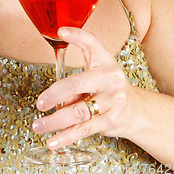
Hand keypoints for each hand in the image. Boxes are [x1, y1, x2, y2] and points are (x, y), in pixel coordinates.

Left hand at [32, 27, 140, 149]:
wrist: (135, 109)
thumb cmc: (107, 87)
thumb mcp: (95, 73)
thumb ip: (74, 82)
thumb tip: (55, 101)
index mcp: (105, 61)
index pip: (92, 43)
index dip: (77, 36)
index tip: (61, 31)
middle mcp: (110, 79)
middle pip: (77, 84)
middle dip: (54, 94)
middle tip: (40, 103)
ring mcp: (112, 101)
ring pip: (78, 112)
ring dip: (55, 120)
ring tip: (38, 125)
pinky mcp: (111, 121)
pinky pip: (84, 130)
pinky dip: (66, 137)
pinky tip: (52, 141)